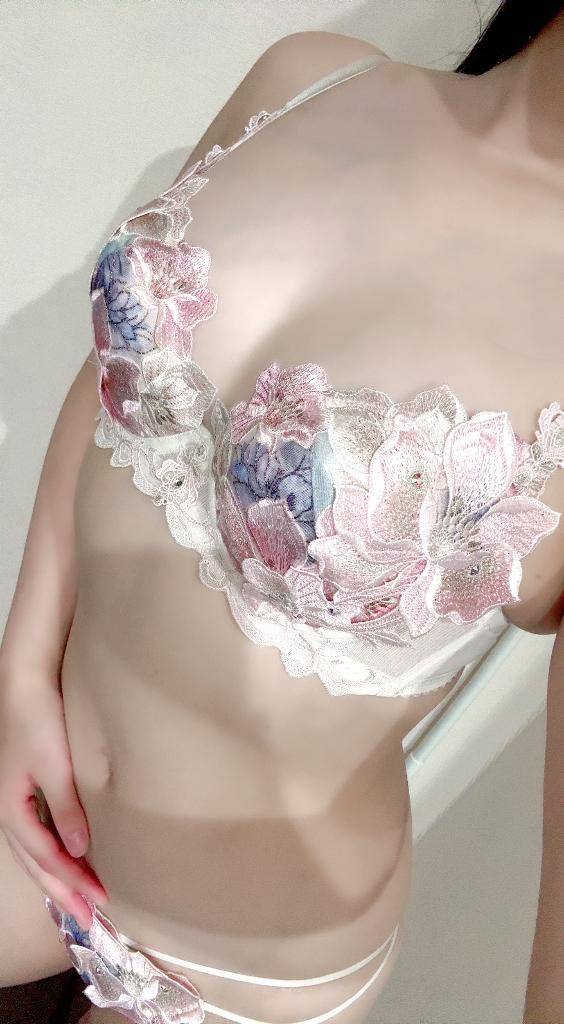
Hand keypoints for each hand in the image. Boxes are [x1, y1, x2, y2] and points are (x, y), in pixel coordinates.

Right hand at [0, 668, 108, 929]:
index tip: (101, 903)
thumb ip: (66, 808)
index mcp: (11, 809)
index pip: (45, 858)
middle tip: (90, 922)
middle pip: (37, 864)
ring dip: (59, 877)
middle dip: (63, 894)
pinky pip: (40, 833)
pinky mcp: (27, 788)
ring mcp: (16, 800)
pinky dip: (56, 853)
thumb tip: (80, 849)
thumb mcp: (55, 765)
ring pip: (36, 851)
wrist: (26, 681)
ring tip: (81, 901)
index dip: (73, 883)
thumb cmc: (39, 719)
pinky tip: (71, 858)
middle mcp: (9, 810)